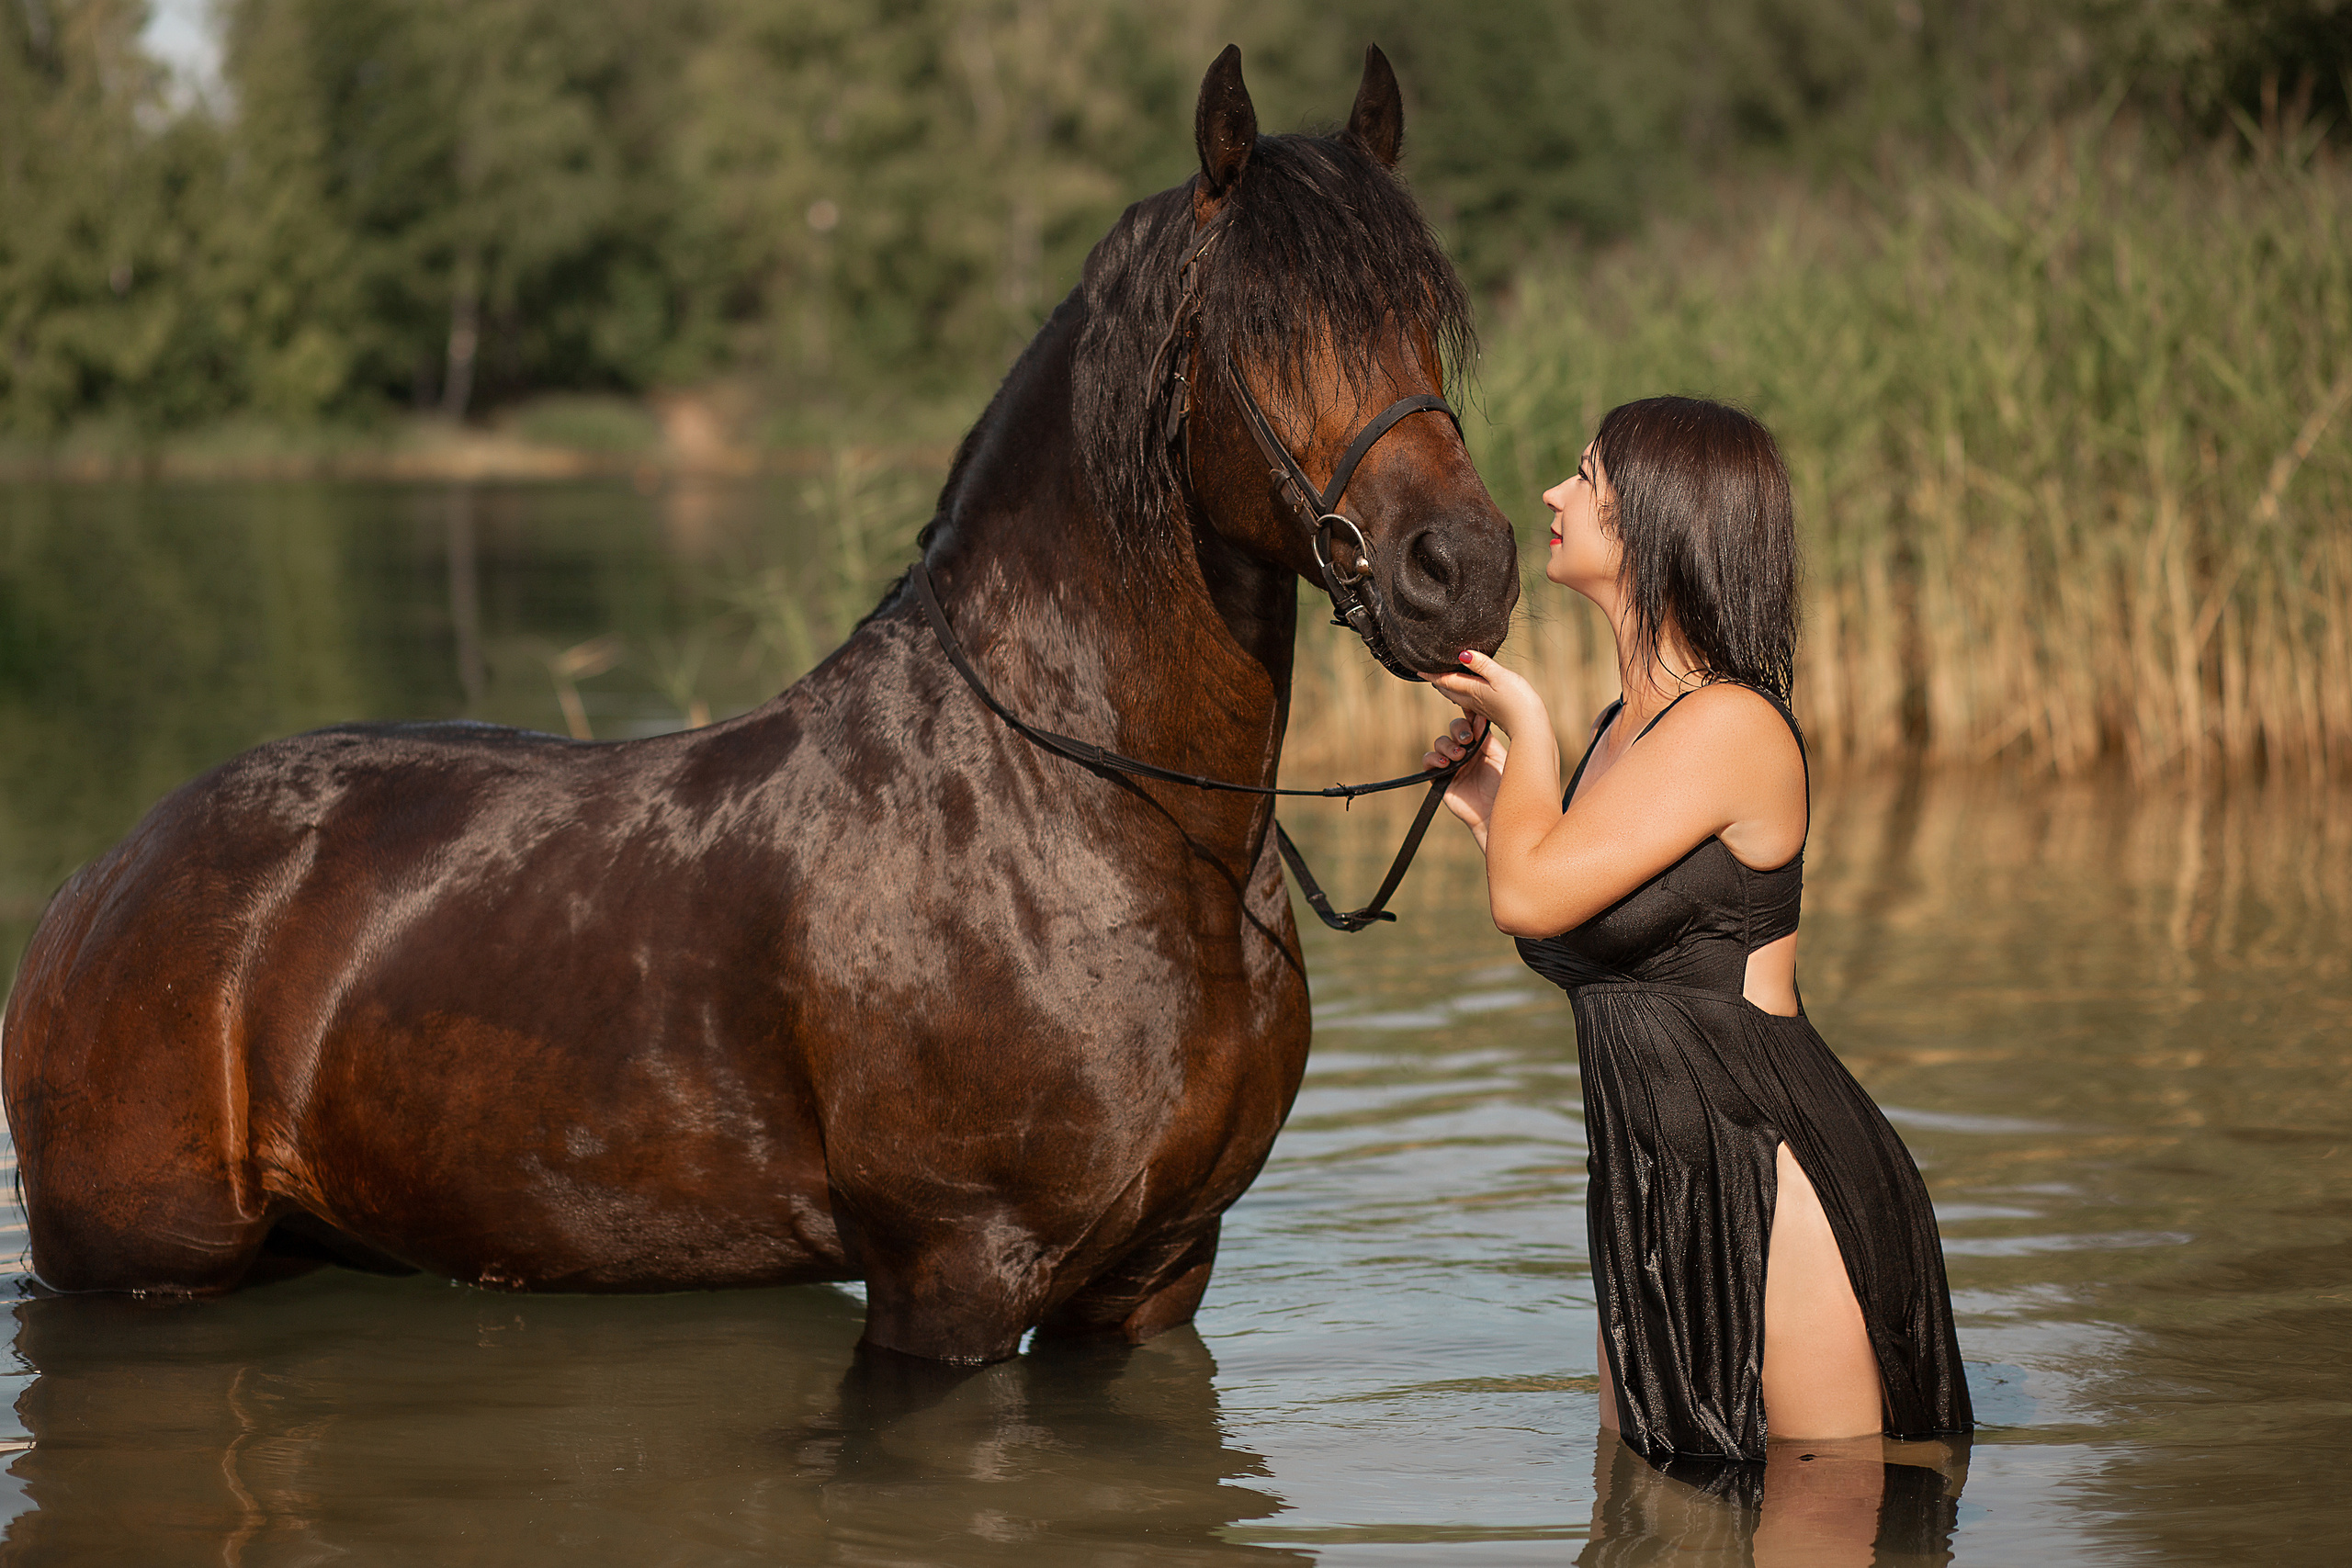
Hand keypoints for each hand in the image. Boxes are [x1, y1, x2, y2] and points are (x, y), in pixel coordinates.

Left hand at [1424, 649, 1545, 736]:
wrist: (1530, 728)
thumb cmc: (1518, 701)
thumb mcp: (1500, 677)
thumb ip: (1481, 665)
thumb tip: (1462, 654)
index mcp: (1471, 691)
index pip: (1446, 680)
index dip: (1432, 673)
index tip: (1418, 668)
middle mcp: (1472, 700)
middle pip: (1449, 689)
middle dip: (1438, 680)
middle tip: (1428, 672)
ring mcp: (1481, 708)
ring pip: (1458, 696)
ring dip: (1449, 687)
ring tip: (1443, 679)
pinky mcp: (1490, 711)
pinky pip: (1469, 701)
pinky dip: (1462, 692)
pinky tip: (1468, 691)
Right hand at [1424, 714, 1505, 836]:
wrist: (1495, 814)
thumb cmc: (1504, 788)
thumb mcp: (1500, 758)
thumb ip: (1487, 739)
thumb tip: (1479, 716)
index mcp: (1482, 745)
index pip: (1471, 723)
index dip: (1469, 715)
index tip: (1471, 712)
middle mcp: (1466, 752)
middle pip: (1454, 728)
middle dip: (1458, 729)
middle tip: (1467, 739)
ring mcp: (1453, 764)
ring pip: (1440, 742)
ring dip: (1447, 745)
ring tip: (1459, 756)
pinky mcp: (1440, 778)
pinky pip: (1428, 762)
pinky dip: (1433, 759)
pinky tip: (1446, 764)